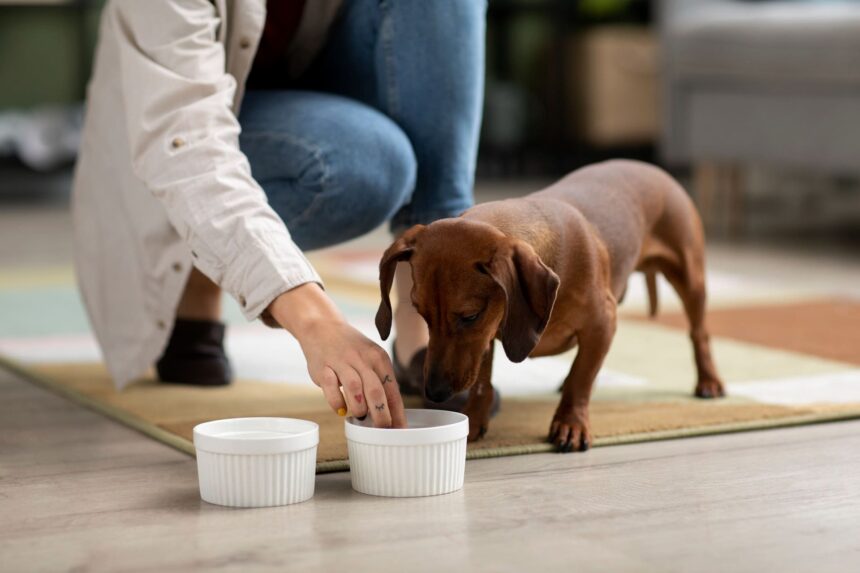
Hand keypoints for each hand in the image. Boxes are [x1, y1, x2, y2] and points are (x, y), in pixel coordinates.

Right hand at [267, 283, 405, 427]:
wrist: (322, 326)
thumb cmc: (351, 349)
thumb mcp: (371, 359)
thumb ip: (380, 382)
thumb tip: (391, 414)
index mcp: (379, 358)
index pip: (392, 389)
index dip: (397, 412)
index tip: (400, 430)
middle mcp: (362, 359)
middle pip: (376, 391)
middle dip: (381, 414)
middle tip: (382, 429)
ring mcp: (342, 362)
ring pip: (355, 389)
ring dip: (359, 408)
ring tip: (361, 416)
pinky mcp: (323, 367)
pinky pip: (331, 388)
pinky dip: (337, 403)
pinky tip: (341, 410)